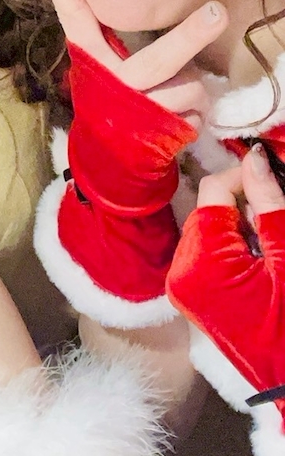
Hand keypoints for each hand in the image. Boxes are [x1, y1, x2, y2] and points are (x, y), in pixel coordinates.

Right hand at [22, 0, 227, 308]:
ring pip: (191, 87)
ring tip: (174, 96)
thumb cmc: (114, 96)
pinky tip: (175, 119)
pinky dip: (196, 114)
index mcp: (91, 56)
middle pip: (157, 60)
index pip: (72, 12)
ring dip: (193, 89)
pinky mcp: (163, 135)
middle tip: (218, 10)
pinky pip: (199, 113)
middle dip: (191, 36)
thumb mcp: (102, 62)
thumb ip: (106, 31)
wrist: (113, 159)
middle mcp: (114, 83)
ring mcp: (139, 112)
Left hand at [167, 148, 284, 423]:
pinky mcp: (193, 297)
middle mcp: (179, 273)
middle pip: (209, 209)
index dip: (244, 177)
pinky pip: (209, 252)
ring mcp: (183, 287)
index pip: (212, 192)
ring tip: (270, 245)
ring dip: (242, 224)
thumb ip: (269, 203)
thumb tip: (255, 158)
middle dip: (245, 204)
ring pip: (211, 228)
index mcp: (198, 264)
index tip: (273, 174)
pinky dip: (235, 246)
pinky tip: (261, 260)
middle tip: (276, 215)